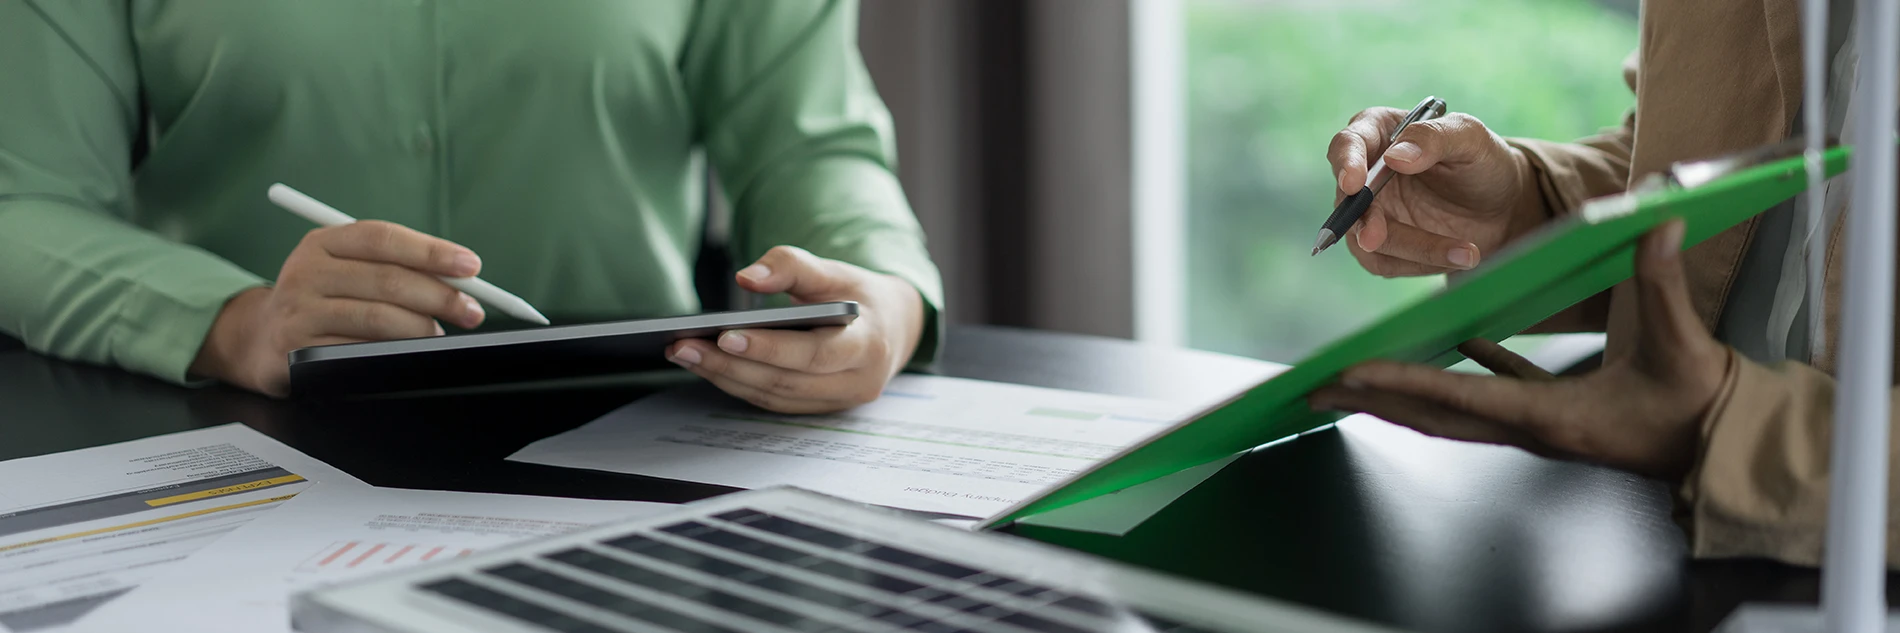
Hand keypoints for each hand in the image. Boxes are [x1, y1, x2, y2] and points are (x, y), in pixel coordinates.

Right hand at [190, 221, 486, 395]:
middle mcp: (306, 270)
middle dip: (440, 296)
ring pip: (377, 318)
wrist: (260, 338)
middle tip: (471, 311)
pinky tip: (405, 353)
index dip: (431, 251)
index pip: (384, 238)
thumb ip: (394, 266)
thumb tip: (461, 275)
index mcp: (323, 242)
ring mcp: (298, 310)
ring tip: (437, 334)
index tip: (471, 266)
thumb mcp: (346, 269)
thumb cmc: (322, 299)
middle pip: (387, 280)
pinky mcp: (297, 348)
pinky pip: (359, 350)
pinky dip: (392, 352)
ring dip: (420, 329)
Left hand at [666, 246, 924, 413]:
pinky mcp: (817, 409)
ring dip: (724, 377)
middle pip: (784, 380)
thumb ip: (793, 266)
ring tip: (683, 353)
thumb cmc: (859, 297)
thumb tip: (746, 277)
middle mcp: (856, 383)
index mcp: (868, 347)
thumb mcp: (836, 271)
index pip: (812, 354)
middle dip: (729, 365)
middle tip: (683, 346)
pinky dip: (737, 383)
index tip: (723, 336)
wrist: (892, 328)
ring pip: (773, 395)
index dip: (768, 349)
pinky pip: (772, 401)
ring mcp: (837, 402)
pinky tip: (706, 364)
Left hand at [1307, 221, 1730, 480]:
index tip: (1351, 372)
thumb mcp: (1683, 343)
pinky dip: (1468, 366)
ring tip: (1355, 375)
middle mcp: (1529, 430)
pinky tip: (1459, 338)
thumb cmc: (1703, 404)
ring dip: (1403, 390)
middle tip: (1314, 386)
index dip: (1401, 380)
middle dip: (1372, 399)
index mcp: (1550, 418)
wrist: (1727, 447)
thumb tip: (1658, 222)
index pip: (1456, 396)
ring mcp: (1536, 427)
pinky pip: (1495, 390)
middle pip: (1432, 415)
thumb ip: (1664, 282)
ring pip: (1451, 408)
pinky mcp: (1553, 415)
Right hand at [1327, 107, 1548, 275]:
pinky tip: (1457, 255)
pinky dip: (1421, 263)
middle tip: (1377, 237)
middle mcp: (1367, 173)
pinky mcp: (1383, 245)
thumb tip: (1394, 157)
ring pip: (1365, 239)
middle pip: (1348, 201)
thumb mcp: (1470, 138)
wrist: (1503, 207)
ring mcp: (1372, 212)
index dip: (1346, 163)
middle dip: (1364, 222)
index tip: (1355, 183)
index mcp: (1379, 133)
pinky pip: (1383, 263)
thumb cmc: (1483, 162)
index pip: (1347, 144)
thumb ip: (1434, 138)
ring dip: (1413, 249)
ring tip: (1467, 252)